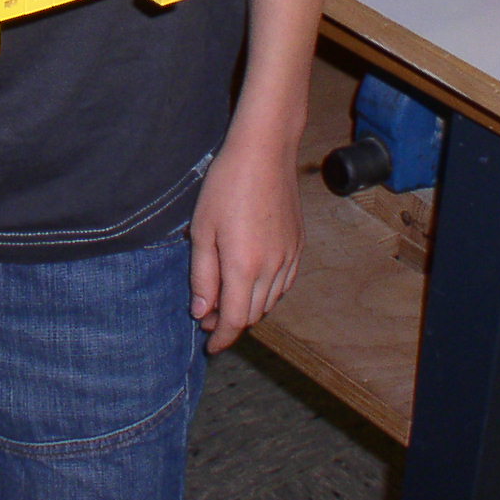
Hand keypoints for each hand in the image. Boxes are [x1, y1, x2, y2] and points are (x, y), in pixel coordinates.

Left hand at [188, 122, 303, 353]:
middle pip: (253, 314)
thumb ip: (202, 275)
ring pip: (270, 301)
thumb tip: (202, 312)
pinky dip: (266, 292)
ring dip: (249, 307)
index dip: (222, 338)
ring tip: (226, 297)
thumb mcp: (202, 230)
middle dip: (230, 322)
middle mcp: (272, 268)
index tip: (210, 346)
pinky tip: (250, 280)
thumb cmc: (227, 186)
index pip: (235, 320)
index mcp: (244, 267)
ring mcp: (289, 257)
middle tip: (207, 314)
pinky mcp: (298, 245)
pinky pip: (284, 283)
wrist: (265, 152)